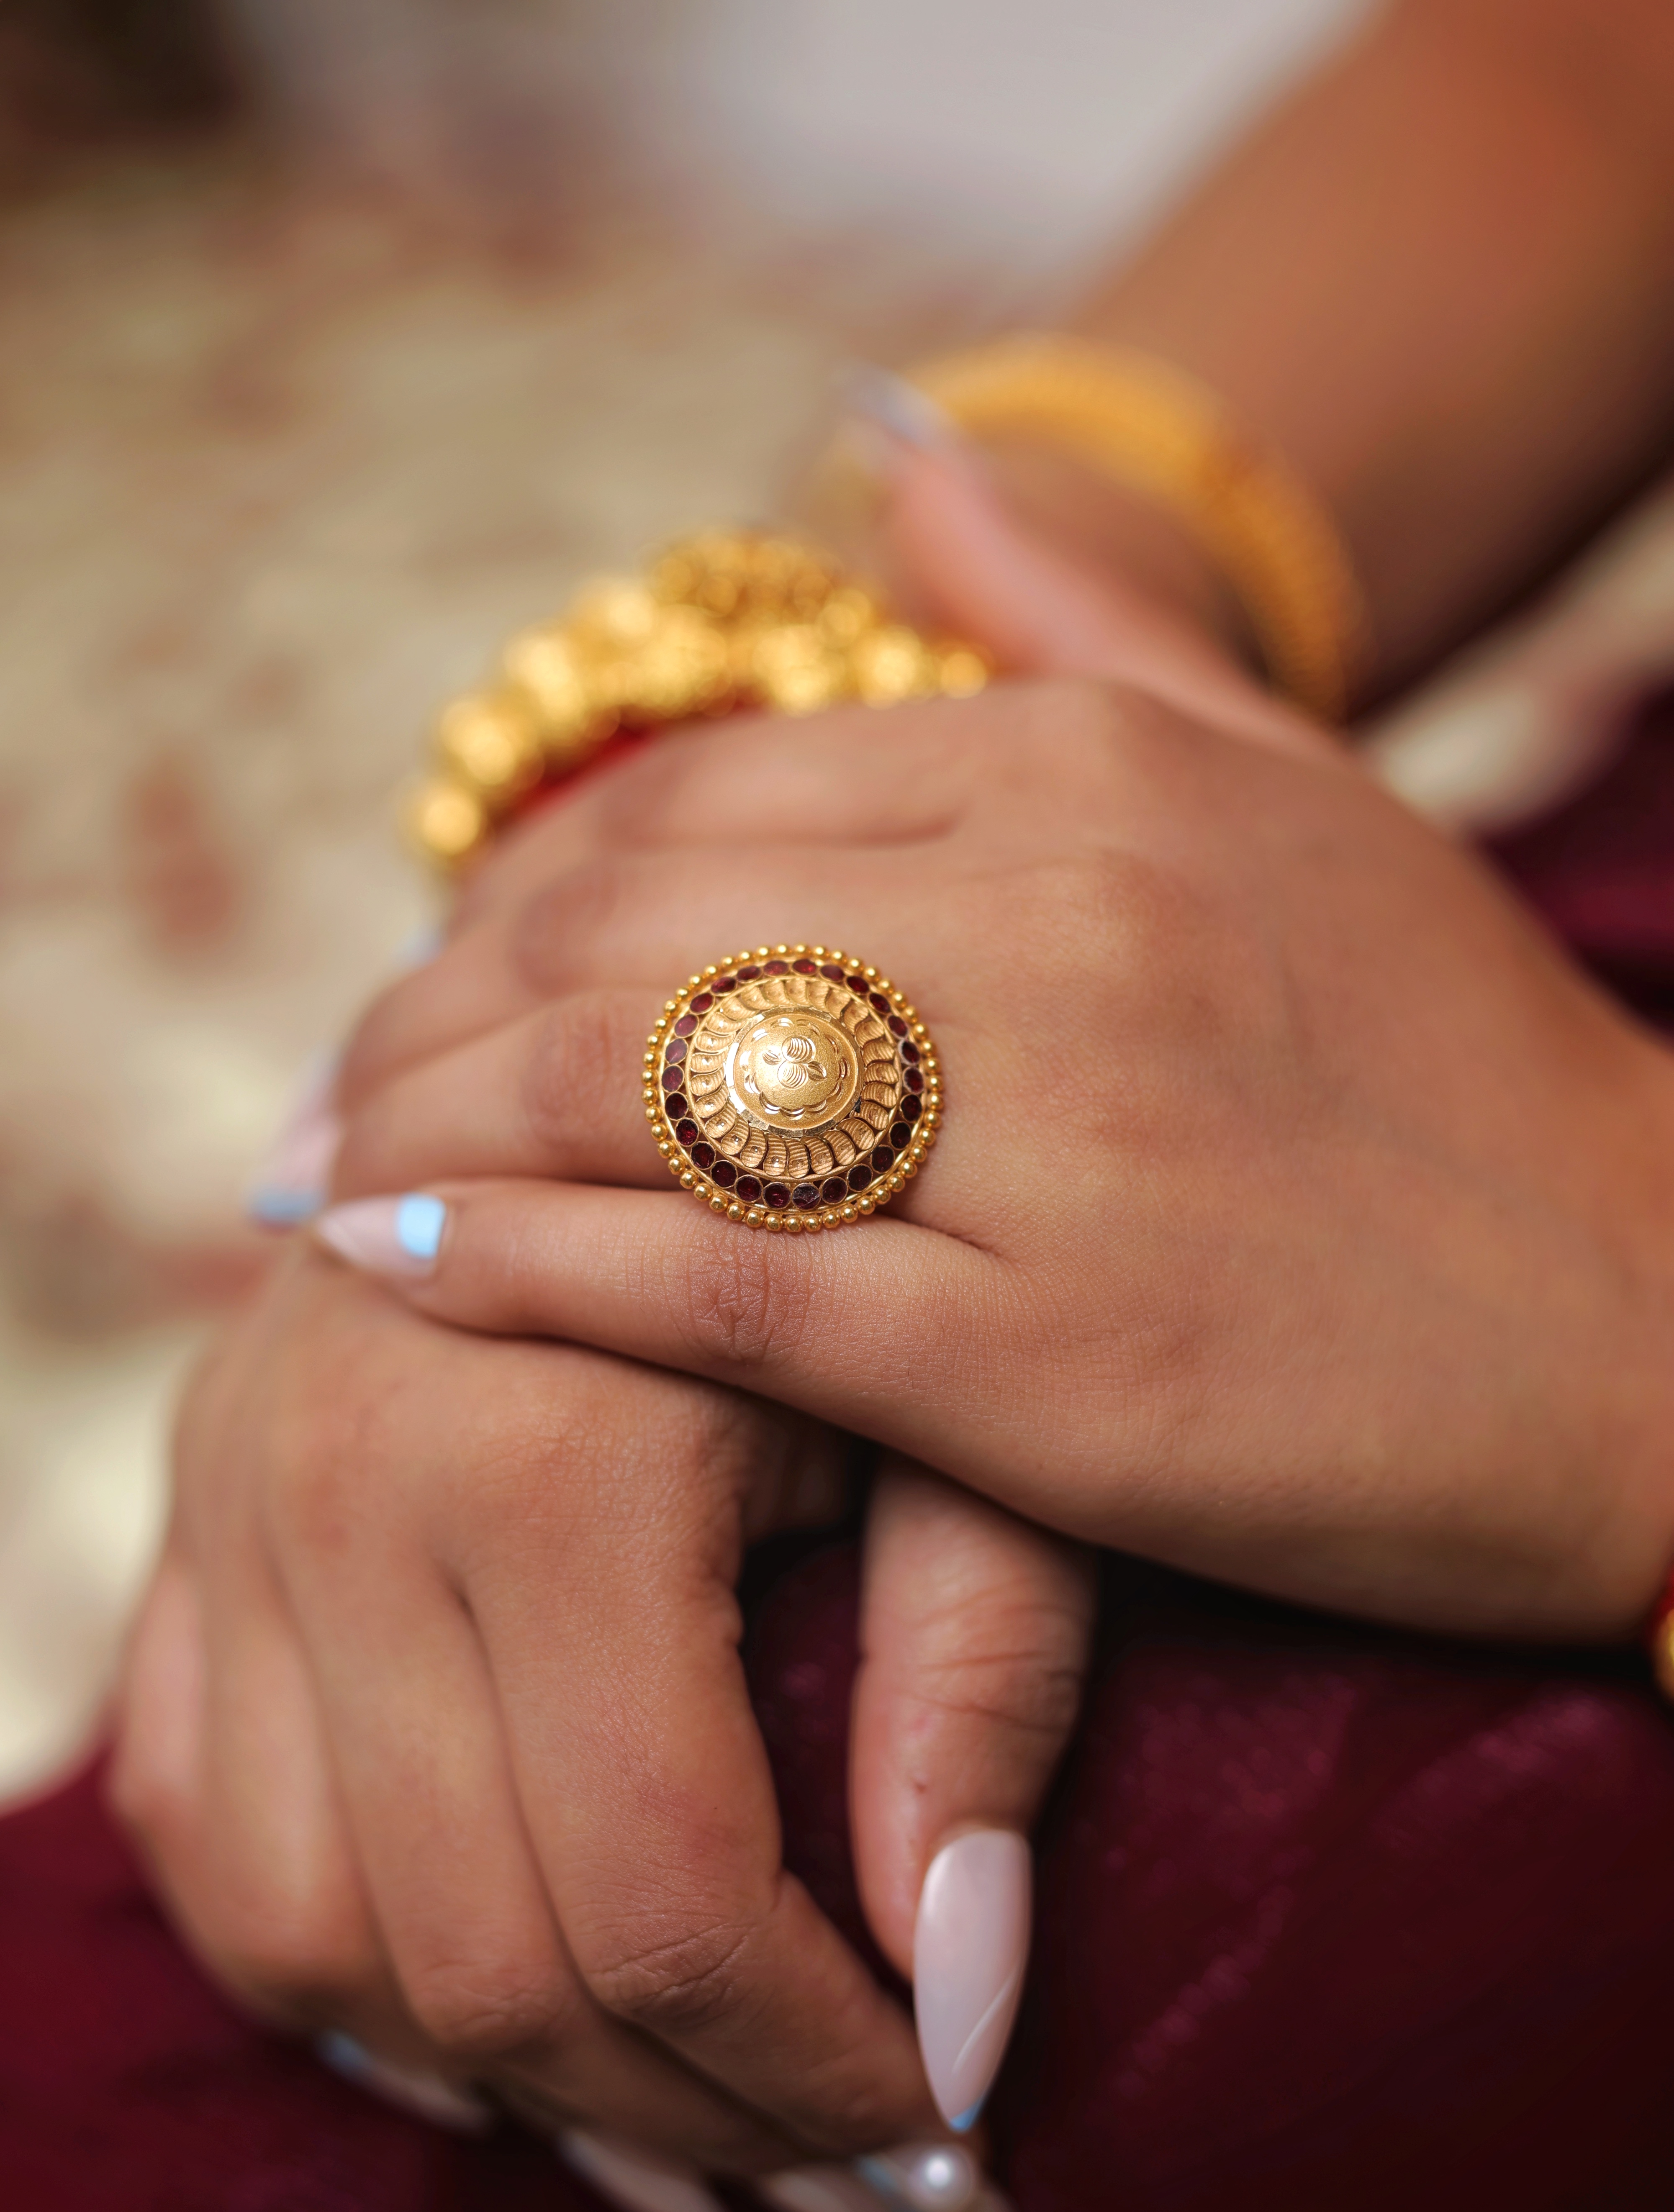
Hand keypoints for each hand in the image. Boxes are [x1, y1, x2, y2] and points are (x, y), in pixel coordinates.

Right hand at [111, 1239, 1095, 2205]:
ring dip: (518, 2092)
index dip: (820, 2075)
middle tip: (866, 2170)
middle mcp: (342, 1495)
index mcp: (546, 1466)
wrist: (634, 1052)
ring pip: (319, 1946)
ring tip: (703, 2136)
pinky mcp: (185, 1538)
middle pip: (494, 1965)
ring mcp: (231, 1515)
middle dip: (702, 2122)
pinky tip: (507, 2026)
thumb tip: (972, 2008)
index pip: (667, 1907)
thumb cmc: (853, 1232)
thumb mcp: (973, 1425)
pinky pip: (208, 1843)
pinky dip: (345, 1977)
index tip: (955, 2130)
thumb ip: (983, 1693)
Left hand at [317, 678, 1673, 1639]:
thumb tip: (893, 456)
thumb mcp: (1295, 796)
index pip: (698, 799)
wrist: (1666, 1331)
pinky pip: (709, 1297)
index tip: (430, 976)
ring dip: (424, 1134)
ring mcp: (1050, 1144)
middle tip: (329, 1088)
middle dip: (429, 1014)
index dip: (515, 889)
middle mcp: (1059, 925)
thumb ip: (1089, 626)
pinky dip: (521, 1275)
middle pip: (623, 937)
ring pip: (628, 1101)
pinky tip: (395, 1271)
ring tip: (318, 1178)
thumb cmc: (1458, 1081)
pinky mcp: (1037, 1362)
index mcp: (1097, 779)